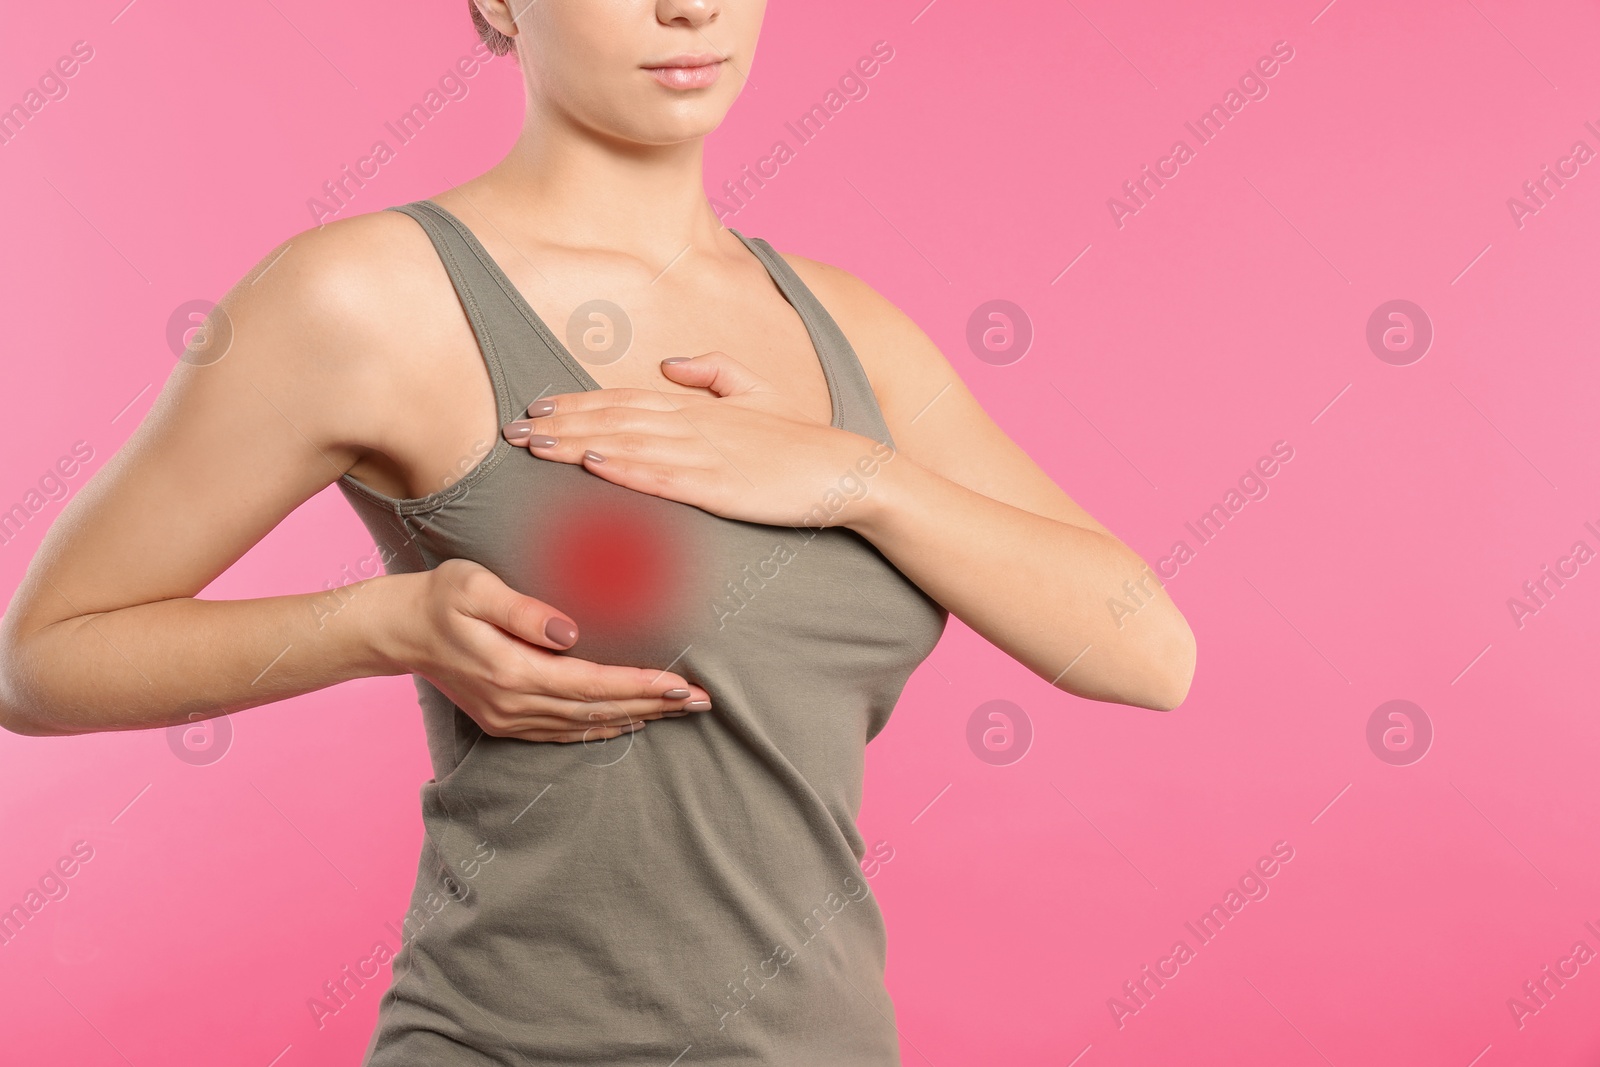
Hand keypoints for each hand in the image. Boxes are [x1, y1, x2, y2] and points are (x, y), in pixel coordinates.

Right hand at [387, 559, 712, 742]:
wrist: (397, 630)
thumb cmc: (440, 597)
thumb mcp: (475, 587)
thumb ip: (523, 610)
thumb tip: (569, 632)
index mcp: (513, 671)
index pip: (592, 683)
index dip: (639, 685)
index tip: (680, 683)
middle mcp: (515, 703)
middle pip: (598, 710)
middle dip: (654, 706)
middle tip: (703, 701)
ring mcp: (509, 718)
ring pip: (586, 725)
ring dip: (636, 718)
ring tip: (680, 711)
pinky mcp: (505, 721)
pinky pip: (564, 732)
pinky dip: (601, 729)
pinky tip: (629, 722)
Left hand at [501, 352, 886, 528]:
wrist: (844, 471)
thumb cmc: (799, 441)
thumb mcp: (757, 394)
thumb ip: (714, 373)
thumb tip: (670, 362)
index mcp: (698, 406)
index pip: (623, 398)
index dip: (576, 401)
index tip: (534, 406)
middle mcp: (693, 424)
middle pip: (613, 418)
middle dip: (559, 423)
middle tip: (510, 430)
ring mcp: (704, 455)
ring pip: (627, 444)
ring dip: (576, 444)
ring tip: (534, 447)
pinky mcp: (719, 487)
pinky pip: (663, 476)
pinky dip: (625, 469)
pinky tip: (593, 465)